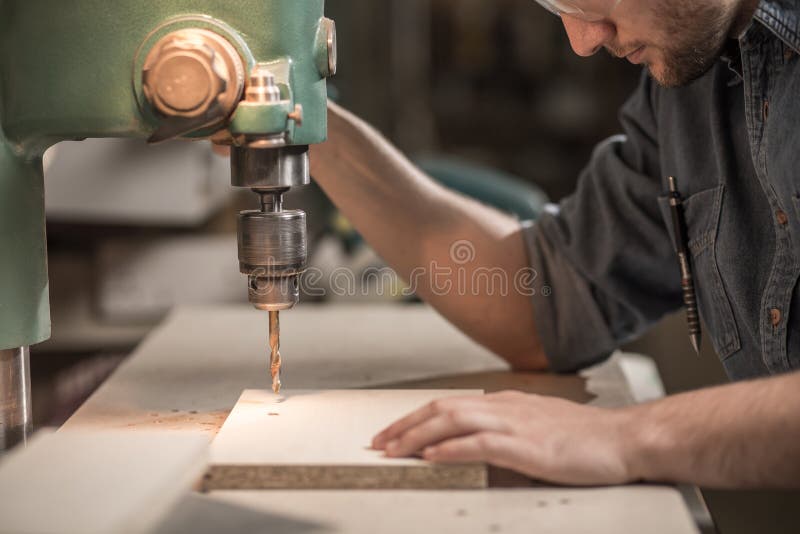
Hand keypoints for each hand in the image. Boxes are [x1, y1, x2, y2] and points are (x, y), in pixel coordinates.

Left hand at [372, 391, 637, 485]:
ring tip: (394, 450)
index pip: (449, 405)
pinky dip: (452, 448)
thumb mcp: (539, 427)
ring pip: (453, 421)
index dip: (416, 418)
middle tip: (379, 443)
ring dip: (418, 436)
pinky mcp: (527, 446)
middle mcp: (505, 407)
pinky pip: (480, 443)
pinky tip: (432, 457)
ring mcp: (515, 424)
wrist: (623, 440)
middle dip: (405, 425)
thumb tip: (476, 443)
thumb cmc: (586, 437)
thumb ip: (507, 431)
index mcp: (506, 404)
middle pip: (442, 408)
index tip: (393, 433)